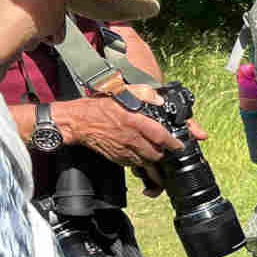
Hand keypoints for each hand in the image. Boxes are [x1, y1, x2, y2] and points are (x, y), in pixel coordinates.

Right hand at [61, 95, 179, 165]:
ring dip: (152, 159)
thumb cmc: (99, 106)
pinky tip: (139, 154)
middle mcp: (130, 138)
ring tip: (154, 152)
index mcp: (135, 122)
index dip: (174, 144)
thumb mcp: (123, 91)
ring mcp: (123, 150)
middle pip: (156, 154)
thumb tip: (160, 100)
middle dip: (164, 153)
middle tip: (166, 148)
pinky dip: (139, 162)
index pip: (161, 137)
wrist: (77, 121)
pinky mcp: (116, 158)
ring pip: (145, 162)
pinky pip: (133, 164)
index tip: (179, 146)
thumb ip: (145, 93)